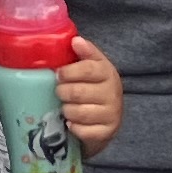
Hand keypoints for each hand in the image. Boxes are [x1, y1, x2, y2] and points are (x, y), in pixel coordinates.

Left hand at [56, 34, 123, 151]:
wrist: (108, 116)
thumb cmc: (94, 86)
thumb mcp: (92, 66)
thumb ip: (85, 53)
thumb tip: (75, 40)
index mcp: (107, 72)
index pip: (88, 69)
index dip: (69, 72)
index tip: (58, 74)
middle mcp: (113, 93)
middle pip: (79, 92)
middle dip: (63, 92)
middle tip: (59, 92)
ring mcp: (112, 114)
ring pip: (79, 112)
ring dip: (67, 110)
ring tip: (65, 107)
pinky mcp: (107, 132)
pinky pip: (84, 131)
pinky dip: (74, 127)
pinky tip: (71, 123)